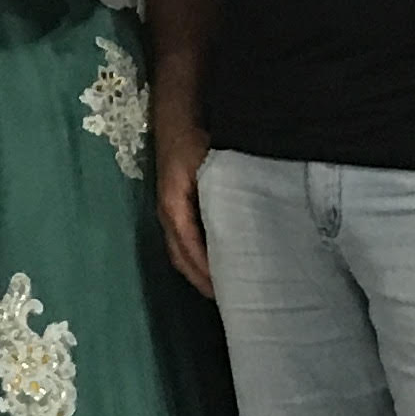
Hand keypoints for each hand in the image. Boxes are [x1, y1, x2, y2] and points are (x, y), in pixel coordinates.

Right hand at [155, 107, 215, 296]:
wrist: (176, 116)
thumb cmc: (195, 139)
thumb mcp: (212, 164)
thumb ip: (225, 191)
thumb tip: (246, 218)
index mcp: (174, 207)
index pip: (189, 249)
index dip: (206, 271)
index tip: (227, 290)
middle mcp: (167, 214)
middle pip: (182, 258)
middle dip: (203, 280)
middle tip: (230, 299)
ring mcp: (169, 212)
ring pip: (181, 252)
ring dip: (199, 272)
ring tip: (225, 289)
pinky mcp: (175, 208)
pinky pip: (184, 241)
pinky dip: (198, 258)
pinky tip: (217, 264)